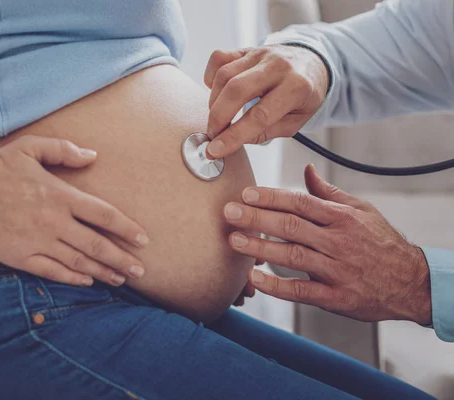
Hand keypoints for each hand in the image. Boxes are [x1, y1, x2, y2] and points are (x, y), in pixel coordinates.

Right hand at [0, 135, 149, 286]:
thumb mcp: (32, 147)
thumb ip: (65, 150)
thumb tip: (93, 155)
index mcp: (61, 196)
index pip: (104, 215)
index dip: (127, 228)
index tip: (143, 240)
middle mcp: (55, 222)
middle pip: (97, 244)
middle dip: (122, 259)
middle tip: (140, 271)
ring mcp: (38, 241)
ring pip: (78, 262)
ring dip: (103, 272)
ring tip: (121, 280)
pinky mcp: (20, 257)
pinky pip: (52, 272)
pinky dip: (73, 279)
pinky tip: (88, 282)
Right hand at [204, 45, 328, 158]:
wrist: (311, 61)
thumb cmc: (303, 95)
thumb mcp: (295, 122)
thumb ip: (265, 132)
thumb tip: (232, 140)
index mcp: (297, 87)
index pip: (259, 116)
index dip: (234, 135)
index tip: (216, 149)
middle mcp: (278, 66)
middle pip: (236, 90)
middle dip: (218, 118)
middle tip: (213, 134)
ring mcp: (260, 54)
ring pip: (224, 75)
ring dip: (214, 102)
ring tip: (218, 118)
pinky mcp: (246, 49)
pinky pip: (218, 59)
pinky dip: (211, 79)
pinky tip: (218, 93)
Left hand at [224, 165, 431, 324]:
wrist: (411, 282)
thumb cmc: (381, 243)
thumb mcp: (361, 211)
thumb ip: (329, 192)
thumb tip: (306, 169)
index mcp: (342, 218)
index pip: (300, 203)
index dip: (271, 198)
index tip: (246, 193)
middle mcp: (338, 241)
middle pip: (291, 226)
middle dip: (257, 218)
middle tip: (229, 212)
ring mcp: (337, 270)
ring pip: (293, 256)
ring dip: (260, 248)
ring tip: (234, 240)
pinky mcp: (336, 297)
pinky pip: (301, 291)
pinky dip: (277, 286)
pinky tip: (254, 278)